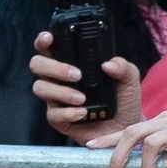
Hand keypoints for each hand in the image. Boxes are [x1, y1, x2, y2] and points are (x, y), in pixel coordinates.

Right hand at [30, 33, 144, 143]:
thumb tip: (108, 64)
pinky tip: (83, 113)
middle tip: (77, 75)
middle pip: (37, 65)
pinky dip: (67, 113)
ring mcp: (56, 99)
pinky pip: (52, 114)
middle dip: (53, 67)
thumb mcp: (129, 79)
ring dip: (61, 91)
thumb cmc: (123, 99)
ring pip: (40, 88)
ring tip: (82, 98)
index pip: (49, 47)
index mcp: (71, 62)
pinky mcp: (58, 119)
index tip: (50, 39)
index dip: (43, 41)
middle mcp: (59, 78)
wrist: (126, 128)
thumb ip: (122, 66)